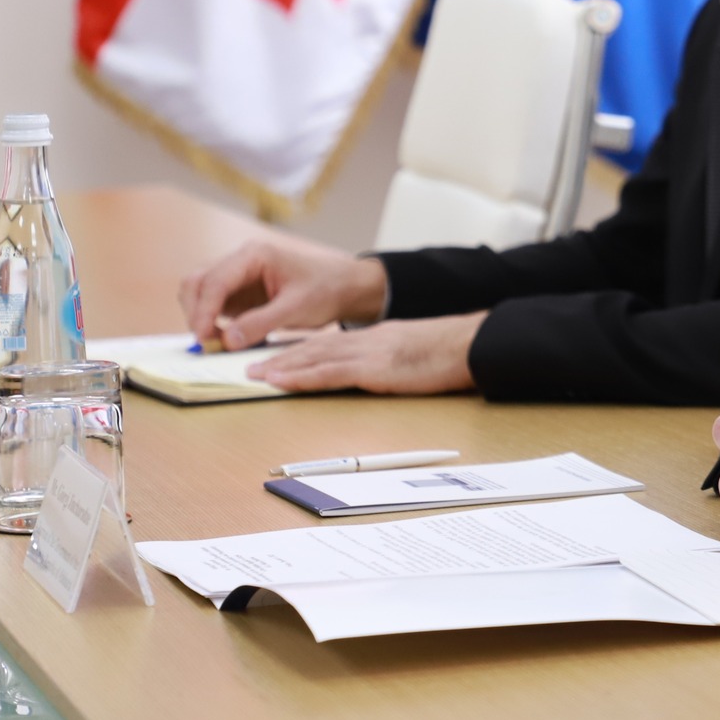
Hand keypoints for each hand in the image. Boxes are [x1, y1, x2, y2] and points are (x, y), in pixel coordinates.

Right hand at [178, 238, 388, 350]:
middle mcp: (240, 261)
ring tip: (217, 343)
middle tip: (207, 343)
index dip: (204, 310)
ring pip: (199, 292)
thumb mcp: (296, 308)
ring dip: (200, 317)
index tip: (203, 338)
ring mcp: (237, 276)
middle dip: (196, 313)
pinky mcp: (239, 292)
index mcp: (254, 255)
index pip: (215, 281)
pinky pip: (213, 305)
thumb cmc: (325, 289)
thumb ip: (260, 323)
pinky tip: (226, 338)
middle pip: (197, 283)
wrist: (344, 287)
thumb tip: (226, 340)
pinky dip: (211, 322)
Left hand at [245, 314, 487, 393]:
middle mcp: (366, 342)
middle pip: (314, 347)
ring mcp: (368, 354)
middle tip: (250, 365)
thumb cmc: (450, 352)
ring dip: (281, 366)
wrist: (470, 343)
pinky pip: (329, 373)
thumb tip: (383, 370)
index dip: (299, 350)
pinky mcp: (374, 369)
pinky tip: (281, 381)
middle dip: (280, 356)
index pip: (330, 343)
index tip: (276, 357)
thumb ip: (393, 359)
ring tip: (255, 374)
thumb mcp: (415, 352)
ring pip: (314, 357)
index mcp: (376, 338)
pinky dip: (301, 376)